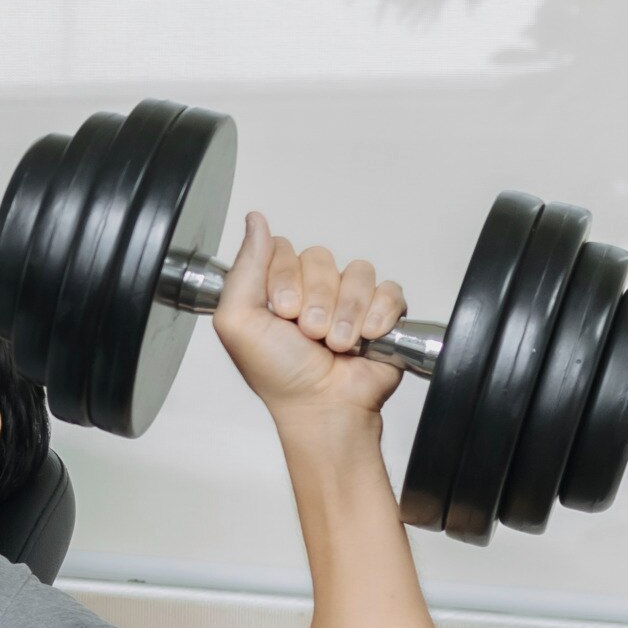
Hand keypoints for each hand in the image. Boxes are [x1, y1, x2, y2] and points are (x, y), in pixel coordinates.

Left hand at [213, 212, 408, 423]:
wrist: (322, 406)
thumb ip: (243, 268)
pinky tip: (366, 339)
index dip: (284, 277)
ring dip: (346, 314)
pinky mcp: (382, 311)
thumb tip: (255, 220)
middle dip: (316, 300)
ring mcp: (348, 298)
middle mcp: (312, 288)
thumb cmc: (278, 374)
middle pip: (320, 258)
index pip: (282, 248)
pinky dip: (377, 316)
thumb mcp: (238, 322)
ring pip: (357, 272)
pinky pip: (389, 290)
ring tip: (335, 344)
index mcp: (275, 286)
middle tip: (308, 333)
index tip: (281, 310)